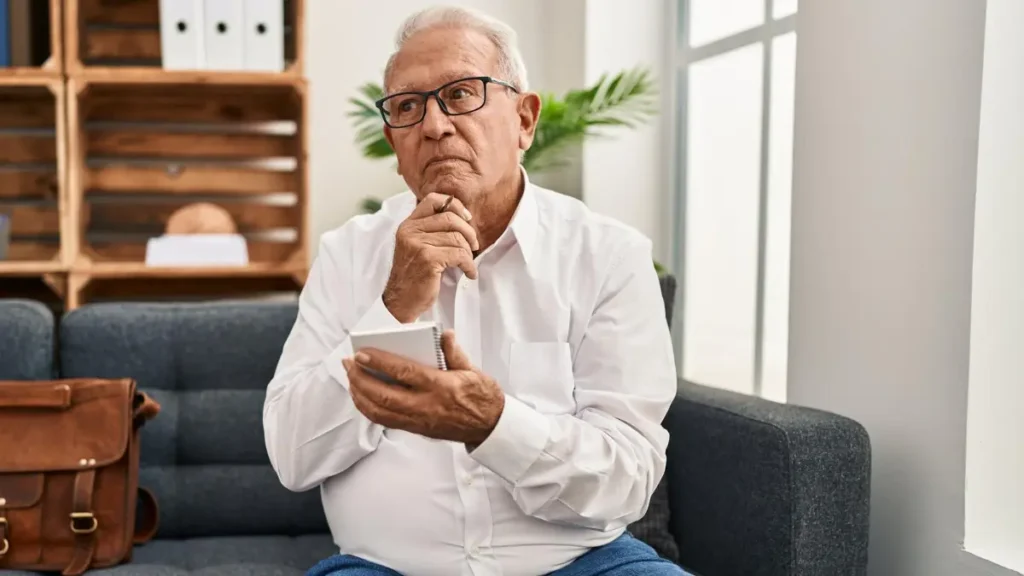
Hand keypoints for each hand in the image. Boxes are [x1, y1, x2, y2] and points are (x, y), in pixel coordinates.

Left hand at [343, 330, 503, 445]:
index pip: (404, 373)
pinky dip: (368, 409)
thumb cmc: (482, 396)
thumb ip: (454, 352)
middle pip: (384, 395)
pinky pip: (385, 421)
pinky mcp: (416, 429)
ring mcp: (419, 421)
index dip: (379, 363)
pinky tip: (362, 397)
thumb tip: (444, 334)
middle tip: (349, 364)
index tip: (362, 353)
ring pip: (380, 412)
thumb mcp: (472, 370)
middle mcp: (427, 406)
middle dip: (361, 379)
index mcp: (441, 386)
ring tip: (351, 379)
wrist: (490, 426)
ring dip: (360, 395)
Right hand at [383, 193, 479, 322]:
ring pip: (457, 238)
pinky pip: (459, 255)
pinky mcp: (428, 259)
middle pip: (450, 218)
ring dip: (469, 253)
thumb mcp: (418, 246)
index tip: (467, 218)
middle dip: (469, 232)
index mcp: (408, 224)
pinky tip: (469, 273)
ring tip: (468, 264)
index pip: (433, 200)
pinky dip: (469, 265)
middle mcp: (410, 231)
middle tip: (474, 246)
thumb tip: (463, 218)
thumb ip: (432, 230)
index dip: (455, 205)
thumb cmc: (414, 275)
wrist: (401, 300)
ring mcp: (417, 244)